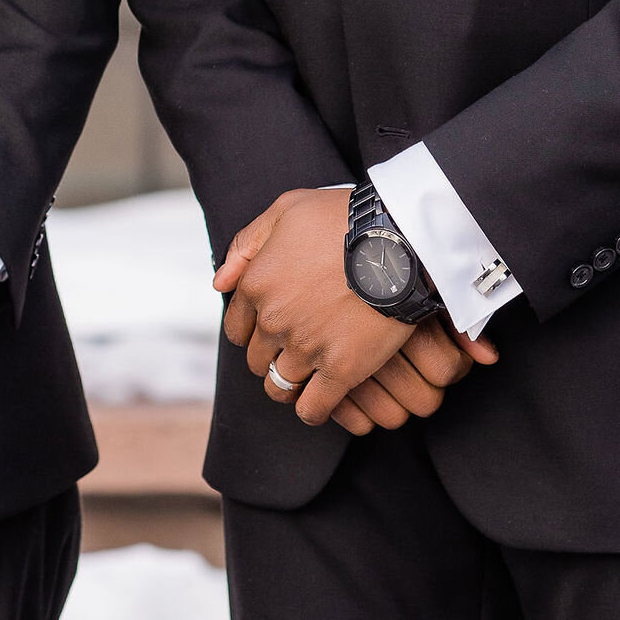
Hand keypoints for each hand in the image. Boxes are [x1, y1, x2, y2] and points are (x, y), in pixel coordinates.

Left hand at [213, 186, 497, 428]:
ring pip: (279, 387)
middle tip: (297, 347)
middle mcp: (274, 320)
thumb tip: (219, 284)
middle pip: (257, 359)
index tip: (275, 327)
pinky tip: (322, 400)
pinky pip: (313, 409)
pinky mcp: (341, 370)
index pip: (236, 328)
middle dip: (271, 355)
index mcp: (257, 284)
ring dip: (288, 384)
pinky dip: (312, 410)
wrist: (400, 238)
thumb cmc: (344, 218)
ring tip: (308, 375)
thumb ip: (246, 245)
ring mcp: (306, 348)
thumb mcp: (286, 209)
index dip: (253, 330)